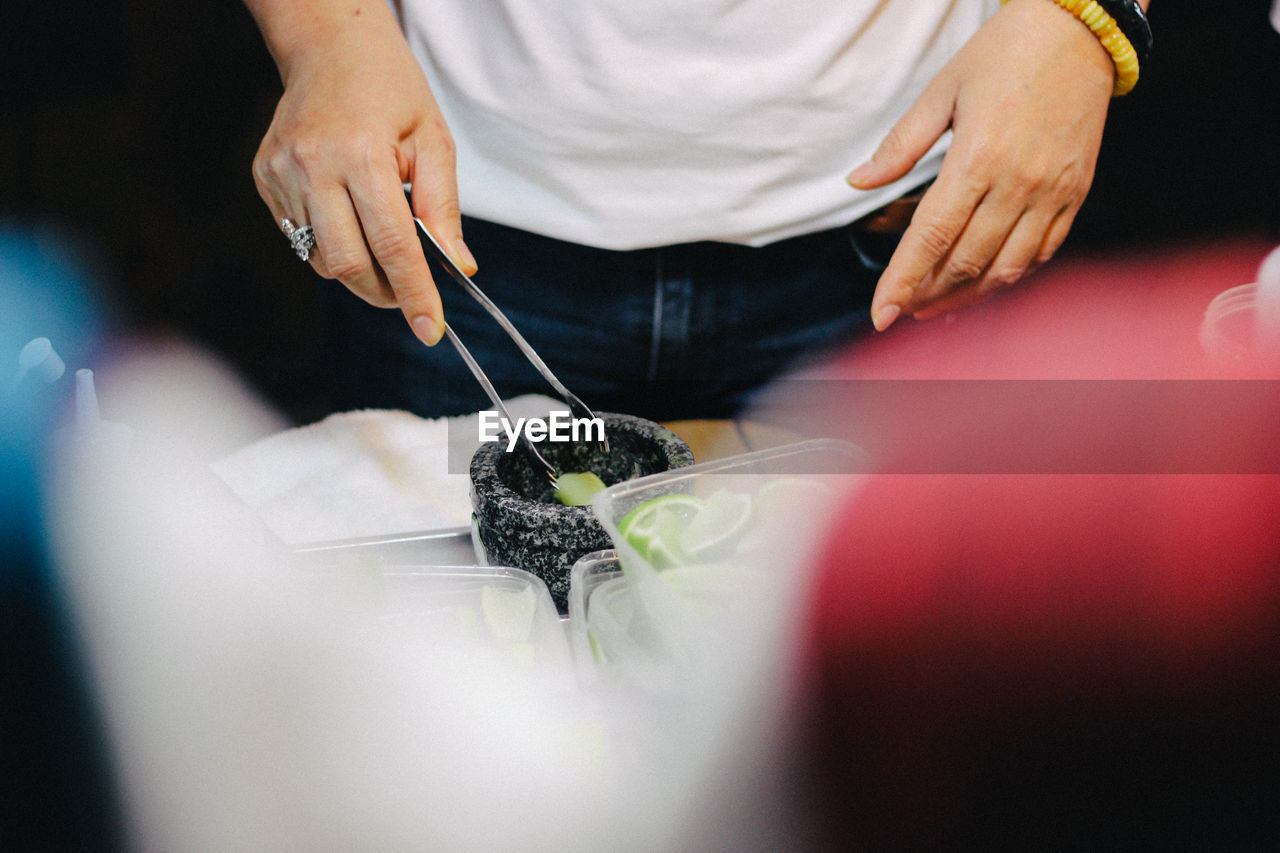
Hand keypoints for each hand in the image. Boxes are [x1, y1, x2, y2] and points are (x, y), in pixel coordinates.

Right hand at [250, 6, 472, 345]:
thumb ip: (443, 207)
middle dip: (384, 293)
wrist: (330, 46)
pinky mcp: (264, 178)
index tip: (429, 329)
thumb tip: (458, 267)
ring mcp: (280, 173)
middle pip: (349, 264)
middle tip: (409, 295)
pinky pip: (299, 238)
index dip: (413, 294)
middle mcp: (312, 166)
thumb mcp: (434, 140)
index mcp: (360, 153)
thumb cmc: (391, 90)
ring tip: (382, 243)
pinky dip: (330, 244)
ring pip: (321, 259)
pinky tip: (347, 215)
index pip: (392, 245)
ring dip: (359, 269)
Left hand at [847, 0, 1114, 329]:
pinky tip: (985, 283)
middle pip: (965, 263)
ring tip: (937, 306)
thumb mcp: (941, 90)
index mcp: (977, 158)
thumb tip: (859, 182)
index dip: (901, 282)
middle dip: (927, 295)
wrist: (1082, 31)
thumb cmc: (1006, 53)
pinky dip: (1010, 277)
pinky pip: (1042, 254)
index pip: (929, 238)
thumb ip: (900, 145)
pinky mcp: (1076, 194)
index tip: (880, 315)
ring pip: (1006, 269)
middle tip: (902, 311)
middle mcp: (1018, 183)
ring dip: (967, 296)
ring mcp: (1052, 193)